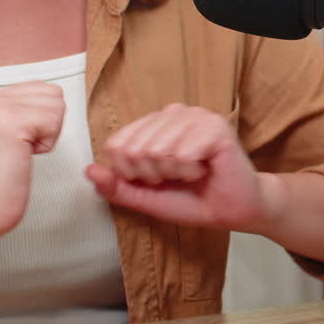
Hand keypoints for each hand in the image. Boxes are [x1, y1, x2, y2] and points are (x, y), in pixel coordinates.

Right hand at [0, 81, 64, 241]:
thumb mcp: (2, 136)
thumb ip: (20, 113)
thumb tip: (54, 99)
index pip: (40, 88)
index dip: (40, 121)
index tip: (16, 144)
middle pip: (52, 93)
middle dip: (47, 125)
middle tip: (19, 150)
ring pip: (56, 105)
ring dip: (47, 135)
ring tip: (19, 153)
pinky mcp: (11, 122)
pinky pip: (54, 121)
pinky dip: (46, 145)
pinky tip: (23, 157)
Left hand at [86, 103, 269, 230]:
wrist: (234, 211)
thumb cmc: (193, 199)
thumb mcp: (146, 197)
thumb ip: (117, 186)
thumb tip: (88, 171)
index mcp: (153, 123)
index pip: (117, 145)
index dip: (132, 173)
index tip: (157, 179)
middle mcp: (173, 113)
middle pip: (135, 149)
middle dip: (153, 175)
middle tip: (177, 177)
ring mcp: (195, 116)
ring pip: (157, 150)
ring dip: (173, 173)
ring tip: (192, 173)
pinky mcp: (214, 126)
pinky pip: (182, 154)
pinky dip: (190, 172)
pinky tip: (204, 169)